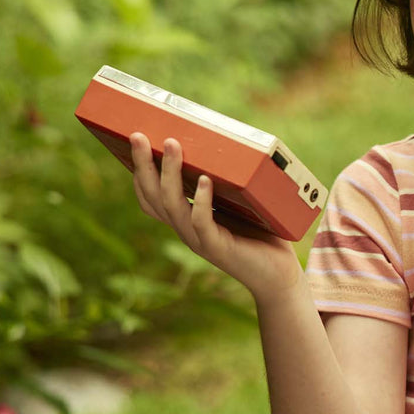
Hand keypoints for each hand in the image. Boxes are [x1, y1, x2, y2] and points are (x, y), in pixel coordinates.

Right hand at [128, 132, 304, 304]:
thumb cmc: (261, 237)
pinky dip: (201, 200)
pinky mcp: (218, 248)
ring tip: (172, 145)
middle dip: (143, 165)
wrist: (278, 277)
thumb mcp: (239, 205)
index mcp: (186, 220)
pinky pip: (201, 222)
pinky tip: (204, 180)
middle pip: (153, 197)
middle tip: (138, 136)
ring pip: (172, 206)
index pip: (150, 198)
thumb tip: (229, 145)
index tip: (135, 143)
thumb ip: (229, 183)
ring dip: (170, 174)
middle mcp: (186, 230)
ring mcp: (199, 240)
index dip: (139, 173)